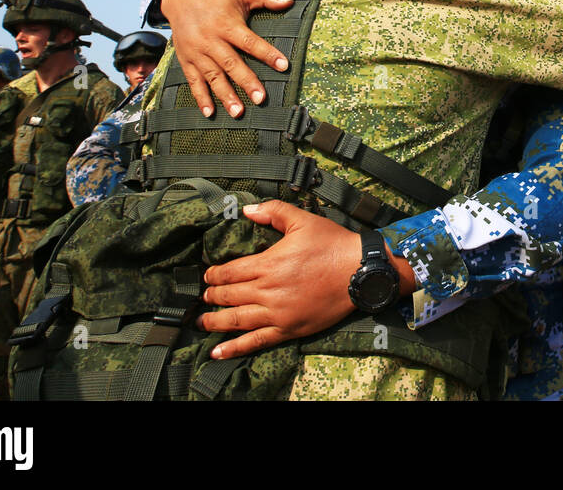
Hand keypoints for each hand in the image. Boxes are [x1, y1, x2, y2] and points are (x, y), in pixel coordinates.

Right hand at [161, 0, 293, 117]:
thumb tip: (290, 1)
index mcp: (227, 24)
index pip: (250, 42)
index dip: (267, 54)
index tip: (283, 66)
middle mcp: (211, 40)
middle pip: (231, 63)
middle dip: (246, 82)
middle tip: (260, 99)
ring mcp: (197, 52)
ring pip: (212, 76)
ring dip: (225, 95)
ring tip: (238, 112)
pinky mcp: (186, 60)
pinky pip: (193, 81)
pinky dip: (200, 98)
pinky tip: (210, 113)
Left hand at [198, 201, 413, 358]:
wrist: (361, 271)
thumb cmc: (333, 244)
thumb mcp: (303, 220)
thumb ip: (273, 212)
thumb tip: (246, 209)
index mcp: (268, 263)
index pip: (230, 271)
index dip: (214, 274)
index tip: (207, 275)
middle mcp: (268, 290)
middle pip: (229, 296)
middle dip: (213, 296)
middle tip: (204, 297)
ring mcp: (277, 313)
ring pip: (236, 320)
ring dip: (215, 321)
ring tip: (201, 322)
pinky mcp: (289, 329)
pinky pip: (256, 341)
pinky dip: (234, 348)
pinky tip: (218, 352)